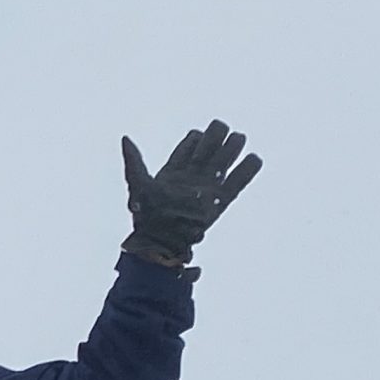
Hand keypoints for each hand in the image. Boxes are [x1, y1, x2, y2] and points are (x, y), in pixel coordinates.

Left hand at [120, 120, 261, 265]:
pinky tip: (254, 159)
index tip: (196, 141)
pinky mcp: (221, 201)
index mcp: (175, 170)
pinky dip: (248, 171)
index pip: (190, 143)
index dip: (196, 138)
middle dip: (218, 135)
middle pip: (211, 146)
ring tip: (237, 140)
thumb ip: (134, 162)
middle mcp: (194, 176)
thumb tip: (125, 139)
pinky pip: (238, 183)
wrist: (160, 244)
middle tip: (221, 134)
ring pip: (225, 160)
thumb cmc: (146, 218)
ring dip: (234, 146)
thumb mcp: (138, 186)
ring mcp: (208, 187)